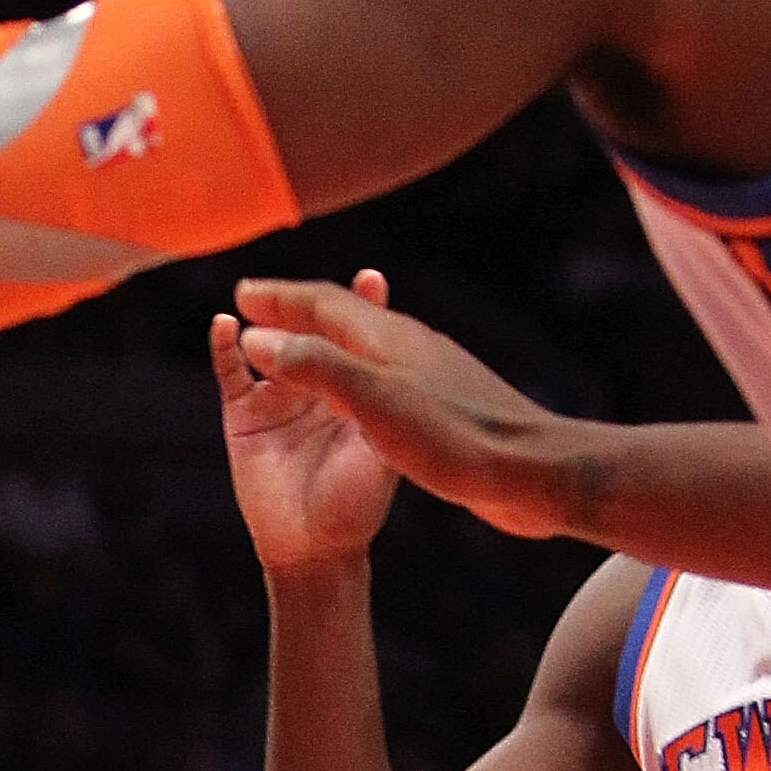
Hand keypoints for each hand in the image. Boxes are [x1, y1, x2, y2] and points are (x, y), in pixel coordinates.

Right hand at [211, 267, 398, 571]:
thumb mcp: (369, 428)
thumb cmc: (358, 496)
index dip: (358, 298)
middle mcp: (327, 385)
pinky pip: (233, 373)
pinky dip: (227, 348)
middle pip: (311, 326)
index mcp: (365, 383)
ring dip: (266, 320)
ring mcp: (285, 400)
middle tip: (284, 276)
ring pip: (274, 344)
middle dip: (295, 301)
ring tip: (251, 294)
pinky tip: (225, 328)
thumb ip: (335, 375)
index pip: (356, 325)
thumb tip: (287, 335)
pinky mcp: (248, 419)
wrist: (322, 551)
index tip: (367, 276)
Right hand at [228, 279, 586, 545]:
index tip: (243, 294)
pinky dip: (335, 382)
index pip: (323, 302)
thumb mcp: (374, 401)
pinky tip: (335, 403)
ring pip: (352, 351)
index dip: (280, 296)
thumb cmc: (456, 437)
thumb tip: (259, 337)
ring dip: (311, 345)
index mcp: (389, 338)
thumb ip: (315, 365)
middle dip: (291, 312)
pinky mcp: (430, 414)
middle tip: (252, 307)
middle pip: (336, 319)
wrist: (527, 476)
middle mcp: (401, 352)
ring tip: (282, 349)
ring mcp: (417, 381)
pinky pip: (366, 387)